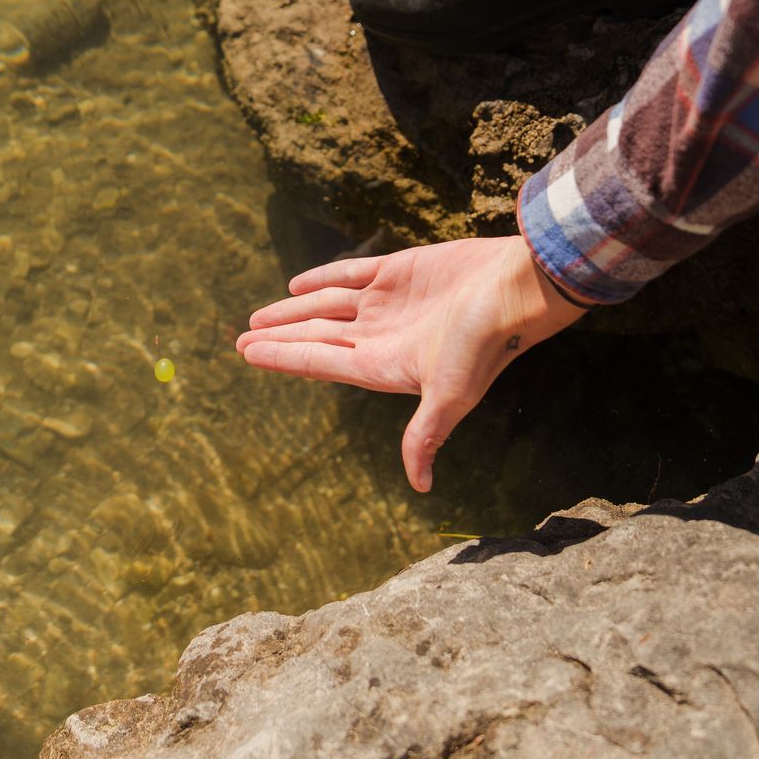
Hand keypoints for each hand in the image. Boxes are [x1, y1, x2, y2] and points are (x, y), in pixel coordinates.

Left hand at [235, 236, 586, 492]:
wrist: (517, 286)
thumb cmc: (483, 343)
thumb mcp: (449, 395)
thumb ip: (426, 436)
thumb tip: (421, 488)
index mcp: (386, 365)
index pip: (321, 362)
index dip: (284, 358)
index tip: (246, 353)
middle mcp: (383, 335)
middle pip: (319, 336)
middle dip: (281, 337)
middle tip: (241, 338)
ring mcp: (390, 303)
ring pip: (328, 306)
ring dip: (295, 311)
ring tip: (259, 315)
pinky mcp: (401, 270)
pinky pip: (352, 274)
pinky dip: (323, 278)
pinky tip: (297, 284)